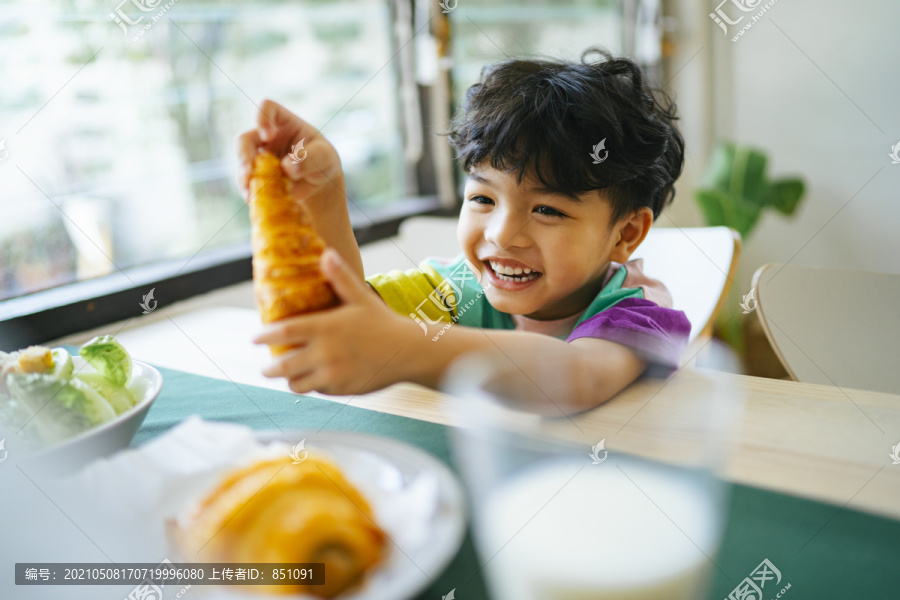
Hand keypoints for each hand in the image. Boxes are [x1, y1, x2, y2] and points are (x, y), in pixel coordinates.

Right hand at [235, 98, 342, 201]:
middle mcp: (266, 136)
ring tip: (251, 194)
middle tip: (249, 172)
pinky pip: (247, 182)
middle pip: (245, 139)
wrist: (320, 184)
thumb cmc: (324, 162)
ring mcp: (259, 156)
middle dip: (244, 156)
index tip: (267, 135)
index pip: (267, 108)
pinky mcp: (257, 175)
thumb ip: (309, 158)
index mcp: (284, 122)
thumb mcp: (325, 157)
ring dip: (244, 178)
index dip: (262, 118)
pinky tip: (255, 200)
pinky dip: (250, 191)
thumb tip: (287, 167)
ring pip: (242, 164)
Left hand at [252, 249, 418, 395]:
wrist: (409, 351)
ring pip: (297, 383)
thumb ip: (340, 278)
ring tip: (288, 376)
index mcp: (325, 327)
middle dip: (270, 368)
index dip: (264, 336)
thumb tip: (327, 253)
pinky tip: (314, 380)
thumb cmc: (383, 322)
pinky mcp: (342, 390)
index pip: (283, 332)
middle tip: (266, 367)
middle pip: (283, 365)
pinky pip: (318, 391)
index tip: (254, 338)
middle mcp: (325, 353)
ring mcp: (332, 374)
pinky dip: (312, 386)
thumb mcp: (361, 297)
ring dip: (289, 380)